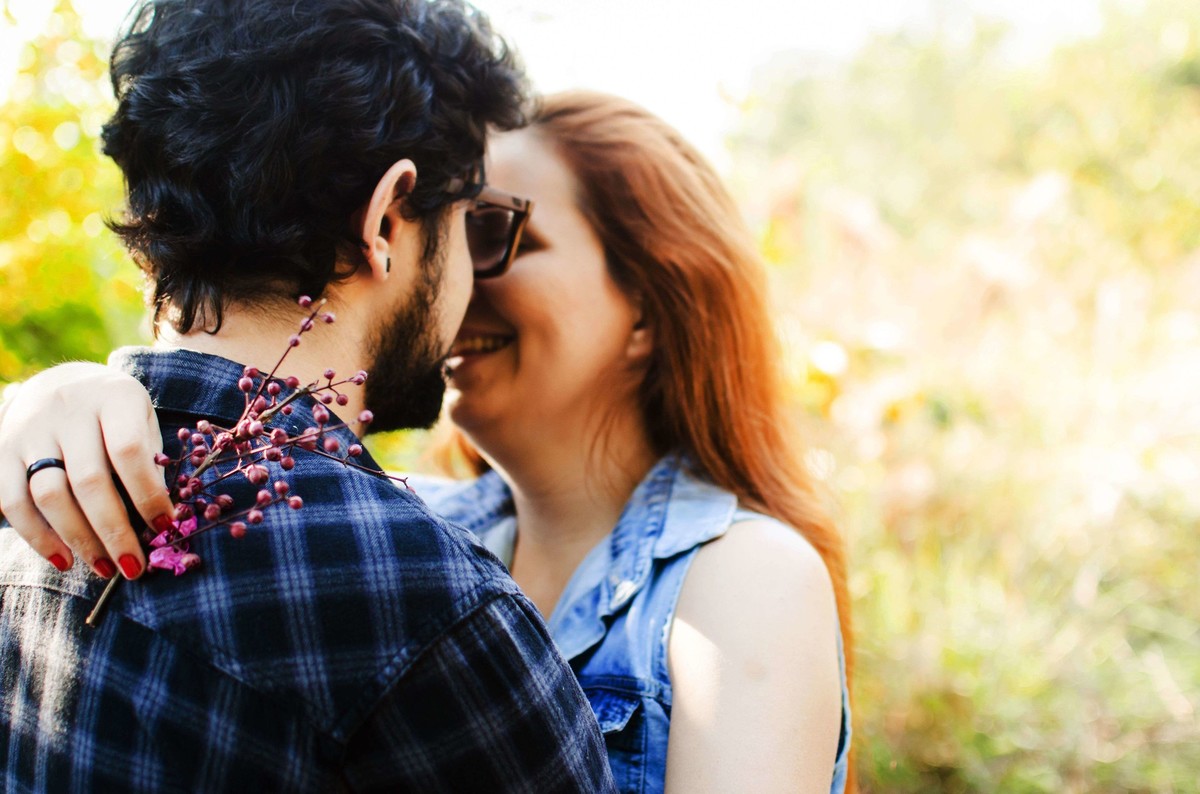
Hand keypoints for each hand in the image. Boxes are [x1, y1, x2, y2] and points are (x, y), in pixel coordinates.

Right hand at [0, 362, 173, 579]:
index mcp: (114, 396)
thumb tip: (161, 519)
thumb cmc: (116, 412)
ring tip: (104, 568)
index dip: (148, 494)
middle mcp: (69, 409)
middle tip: (134, 567)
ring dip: (78, 539)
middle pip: (89, 480)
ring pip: (48, 495)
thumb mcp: (143, 421)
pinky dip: (37, 537)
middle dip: (114, 531)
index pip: (129, 451)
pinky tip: (64, 559)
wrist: (62, 382)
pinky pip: (12, 502)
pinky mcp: (2, 450)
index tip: (166, 527)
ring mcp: (31, 430)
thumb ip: (150, 460)